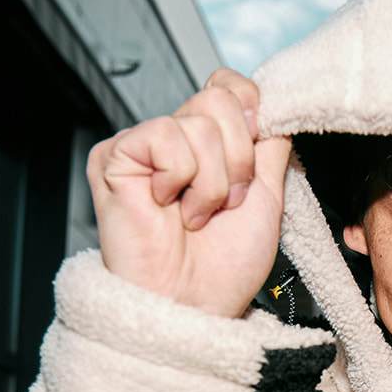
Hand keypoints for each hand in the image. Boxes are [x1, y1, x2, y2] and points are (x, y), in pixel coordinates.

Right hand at [87, 68, 292, 316]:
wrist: (193, 305)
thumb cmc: (223, 265)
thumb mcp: (269, 194)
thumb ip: (272, 142)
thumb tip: (276, 100)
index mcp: (210, 143)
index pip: (232, 86)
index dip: (252, 119)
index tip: (252, 168)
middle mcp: (177, 138)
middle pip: (220, 100)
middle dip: (238, 161)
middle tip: (223, 204)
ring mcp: (144, 145)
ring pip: (199, 123)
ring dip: (212, 182)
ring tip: (196, 214)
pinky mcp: (115, 155)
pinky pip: (166, 137)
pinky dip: (180, 179)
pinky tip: (167, 208)